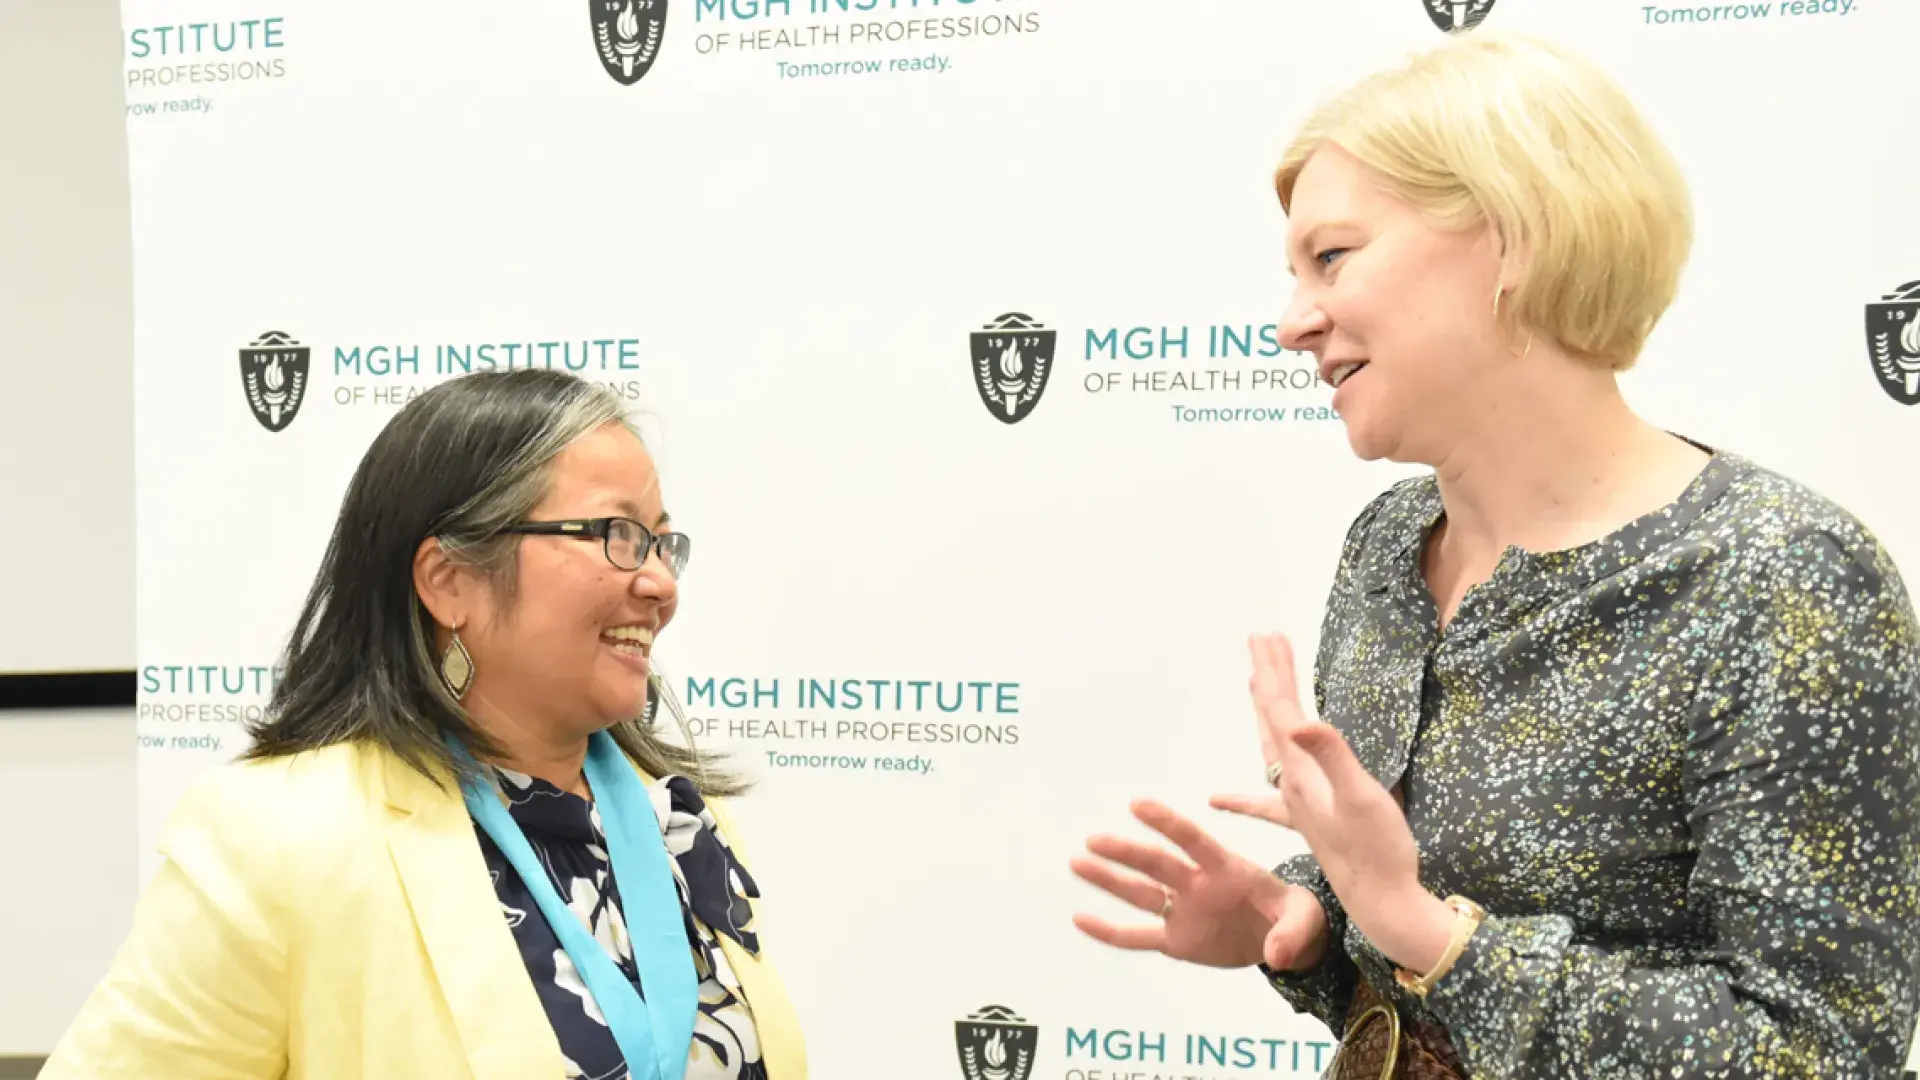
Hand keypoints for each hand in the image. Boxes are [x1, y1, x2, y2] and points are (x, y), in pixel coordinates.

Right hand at [1071, 798, 1328, 971]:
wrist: (1283, 939)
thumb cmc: (1294, 916)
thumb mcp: (1305, 920)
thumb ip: (1292, 932)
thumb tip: (1277, 955)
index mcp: (1227, 869)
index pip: (1193, 841)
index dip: (1167, 823)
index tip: (1138, 804)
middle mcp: (1196, 884)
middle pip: (1157, 865)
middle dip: (1127, 853)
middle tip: (1093, 839)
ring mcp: (1183, 911)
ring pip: (1139, 894)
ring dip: (1109, 879)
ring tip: (1077, 862)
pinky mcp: (1176, 939)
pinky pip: (1137, 936)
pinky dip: (1109, 931)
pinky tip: (1080, 919)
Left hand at [1210, 633, 1454, 974]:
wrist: (1385, 907)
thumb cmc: (1381, 853)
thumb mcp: (1363, 798)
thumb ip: (1333, 756)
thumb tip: (1300, 721)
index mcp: (1301, 774)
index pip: (1280, 711)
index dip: (1273, 672)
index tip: (1265, 635)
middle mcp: (1292, 786)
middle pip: (1271, 721)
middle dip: (1267, 678)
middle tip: (1261, 639)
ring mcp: (1299, 805)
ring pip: (1273, 747)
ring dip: (1267, 712)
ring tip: (1257, 682)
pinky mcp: (1311, 823)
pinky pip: (1269, 798)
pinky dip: (1246, 793)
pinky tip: (1220, 799)